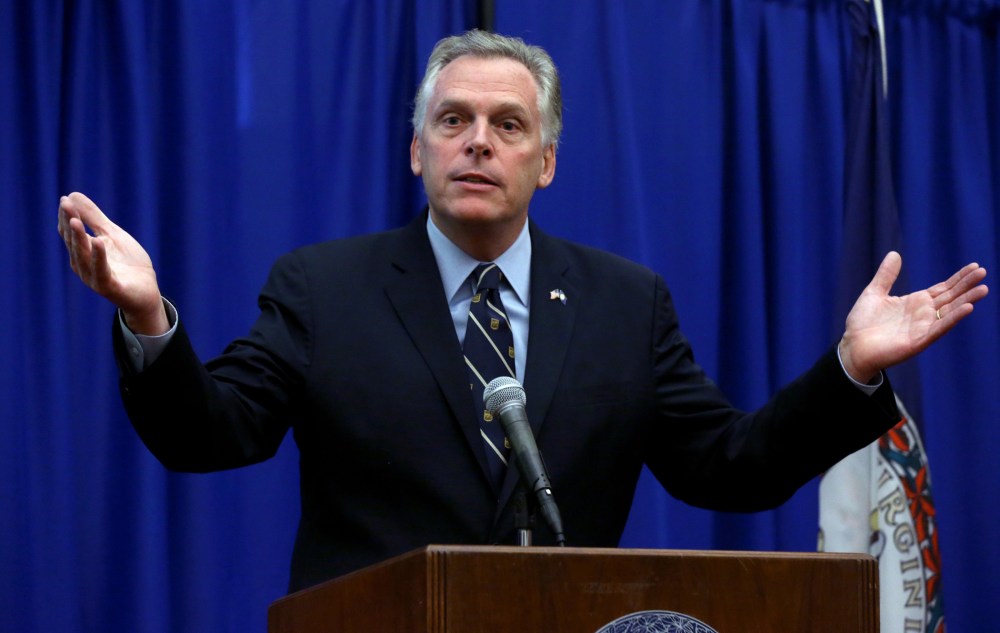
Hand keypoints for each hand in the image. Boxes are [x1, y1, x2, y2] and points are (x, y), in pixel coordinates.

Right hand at [57, 192, 168, 334]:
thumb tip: (72, 195)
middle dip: (70, 223)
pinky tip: (98, 242)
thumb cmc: (127, 263)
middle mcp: (83, 265)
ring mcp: (94, 277)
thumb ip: (94, 217)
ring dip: (79, 238)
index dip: (67, 216)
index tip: (65, 199)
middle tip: (65, 205)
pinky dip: (99, 256)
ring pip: (83, 256)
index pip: (70, 232)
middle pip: (74, 242)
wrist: (146, 292)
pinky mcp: (109, 287)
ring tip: (76, 221)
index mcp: (82, 252)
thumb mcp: (111, 235)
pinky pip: (101, 271)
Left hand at [839, 251, 987, 382]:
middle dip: (967, 285)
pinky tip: (967, 308)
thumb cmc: (862, 323)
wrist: (852, 346)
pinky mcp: (918, 341)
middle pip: (950, 297)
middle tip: (983, 273)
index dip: (958, 278)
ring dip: (966, 301)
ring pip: (949, 312)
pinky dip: (953, 319)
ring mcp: (923, 328)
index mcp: (915, 302)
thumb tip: (894, 253)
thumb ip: (886, 275)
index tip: (975, 267)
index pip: (943, 288)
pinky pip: (939, 328)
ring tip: (983, 289)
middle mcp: (923, 314)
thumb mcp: (874, 293)